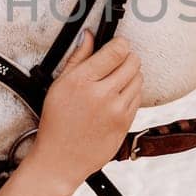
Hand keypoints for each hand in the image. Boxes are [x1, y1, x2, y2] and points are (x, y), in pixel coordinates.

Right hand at [25, 28, 141, 186]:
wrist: (61, 160)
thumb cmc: (57, 122)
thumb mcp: (59, 86)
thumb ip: (77, 58)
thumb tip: (89, 35)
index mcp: (82, 81)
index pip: (117, 50)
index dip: (120, 43)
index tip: (117, 45)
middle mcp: (102, 94)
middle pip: (133, 62)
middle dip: (127, 57)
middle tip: (117, 61)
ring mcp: (116, 111)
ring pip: (139, 79)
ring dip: (131, 75)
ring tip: (115, 81)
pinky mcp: (125, 124)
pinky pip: (138, 98)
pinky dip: (131, 93)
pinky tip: (116, 97)